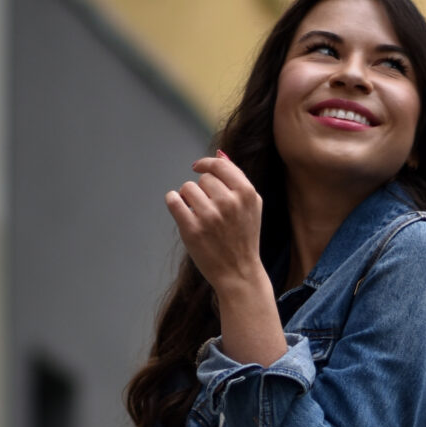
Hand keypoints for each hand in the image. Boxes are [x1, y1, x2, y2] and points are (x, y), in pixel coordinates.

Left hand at [165, 153, 261, 292]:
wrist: (239, 273)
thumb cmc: (244, 238)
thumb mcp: (252, 206)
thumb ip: (237, 178)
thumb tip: (218, 153)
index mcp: (246, 193)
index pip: (219, 165)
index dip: (205, 164)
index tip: (196, 167)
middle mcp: (229, 203)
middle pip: (203, 178)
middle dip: (202, 190)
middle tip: (208, 209)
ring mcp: (210, 216)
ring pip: (187, 188)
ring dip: (188, 198)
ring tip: (197, 214)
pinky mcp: (192, 229)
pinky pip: (173, 200)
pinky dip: (173, 202)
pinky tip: (180, 210)